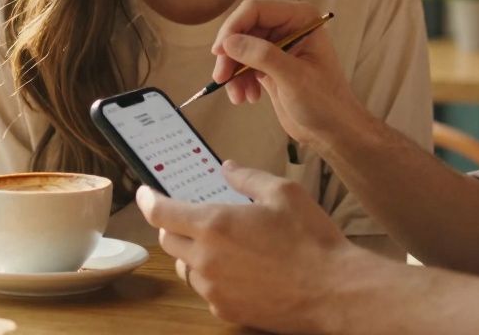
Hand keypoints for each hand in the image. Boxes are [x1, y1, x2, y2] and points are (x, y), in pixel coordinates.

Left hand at [137, 160, 356, 332]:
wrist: (333, 291)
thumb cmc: (311, 240)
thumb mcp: (284, 193)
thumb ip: (248, 178)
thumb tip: (227, 168)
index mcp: (214, 224)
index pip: (160, 213)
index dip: (148, 200)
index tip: (144, 192)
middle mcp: (205, 258)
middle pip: (167, 241)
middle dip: (173, 225)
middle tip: (194, 215)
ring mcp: (213, 288)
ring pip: (184, 267)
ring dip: (191, 252)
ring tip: (221, 244)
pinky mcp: (226, 310)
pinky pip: (205, 290)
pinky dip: (212, 277)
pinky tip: (239, 269)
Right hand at [211, 0, 363, 148]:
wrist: (333, 131)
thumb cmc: (325, 102)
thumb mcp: (294, 78)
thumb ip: (263, 56)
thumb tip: (229, 42)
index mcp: (301, 19)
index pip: (256, 10)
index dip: (234, 27)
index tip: (219, 52)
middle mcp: (288, 27)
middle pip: (244, 29)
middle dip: (230, 54)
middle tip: (221, 77)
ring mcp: (278, 46)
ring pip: (240, 48)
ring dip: (233, 72)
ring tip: (238, 96)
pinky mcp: (269, 65)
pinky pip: (243, 65)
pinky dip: (239, 80)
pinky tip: (248, 98)